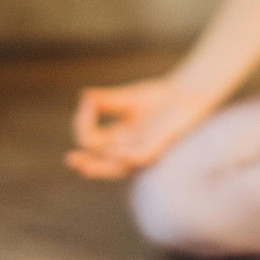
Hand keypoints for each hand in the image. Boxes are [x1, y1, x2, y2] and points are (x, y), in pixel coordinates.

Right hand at [65, 77, 213, 179]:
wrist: (188, 93)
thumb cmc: (161, 98)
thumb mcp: (129, 98)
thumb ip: (107, 100)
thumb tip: (82, 95)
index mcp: (118, 138)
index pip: (92, 140)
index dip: (83, 123)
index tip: (85, 102)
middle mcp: (128, 148)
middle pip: (102, 162)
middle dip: (86, 163)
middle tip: (71, 160)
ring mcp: (143, 149)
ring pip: (118, 165)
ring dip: (102, 165)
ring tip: (85, 165)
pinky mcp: (160, 147)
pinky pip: (141, 157)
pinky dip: (128, 156)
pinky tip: (117, 151)